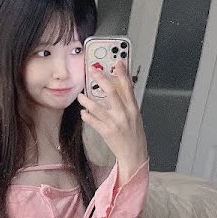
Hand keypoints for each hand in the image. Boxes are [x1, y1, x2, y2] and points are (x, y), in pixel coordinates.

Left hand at [78, 60, 147, 176]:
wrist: (135, 155)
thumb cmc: (135, 136)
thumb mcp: (135, 117)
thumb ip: (127, 104)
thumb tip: (118, 89)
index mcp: (133, 109)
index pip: (128, 87)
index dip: (122, 73)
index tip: (117, 62)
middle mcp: (125, 114)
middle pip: (112, 92)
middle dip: (101, 80)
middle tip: (92, 71)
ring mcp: (115, 123)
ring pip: (98, 107)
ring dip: (87, 100)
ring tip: (80, 96)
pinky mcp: (107, 132)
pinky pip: (93, 121)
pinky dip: (87, 116)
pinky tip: (83, 113)